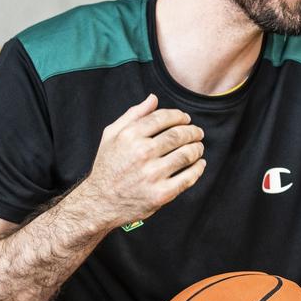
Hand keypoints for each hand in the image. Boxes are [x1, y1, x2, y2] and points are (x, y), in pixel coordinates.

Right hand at [79, 94, 205, 227]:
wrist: (100, 202)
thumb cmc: (107, 166)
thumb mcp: (111, 136)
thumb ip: (133, 115)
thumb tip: (153, 98)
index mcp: (130, 136)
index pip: (164, 118)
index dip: (179, 116)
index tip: (186, 119)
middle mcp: (142, 153)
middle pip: (179, 135)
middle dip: (193, 131)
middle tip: (197, 133)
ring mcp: (152, 174)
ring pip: (187, 154)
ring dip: (198, 148)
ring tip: (199, 147)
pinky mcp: (161, 194)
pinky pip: (189, 177)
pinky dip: (198, 168)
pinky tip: (200, 164)